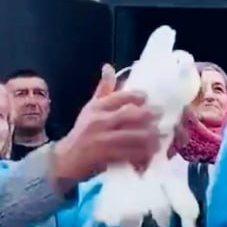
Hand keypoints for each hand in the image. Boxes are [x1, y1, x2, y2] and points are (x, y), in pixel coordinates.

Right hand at [52, 64, 160, 185]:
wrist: (66, 159)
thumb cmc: (82, 131)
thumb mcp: (90, 108)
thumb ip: (103, 89)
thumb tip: (108, 67)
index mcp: (97, 107)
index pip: (119, 96)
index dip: (137, 96)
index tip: (147, 98)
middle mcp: (99, 121)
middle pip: (130, 115)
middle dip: (149, 116)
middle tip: (161, 117)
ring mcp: (102, 140)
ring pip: (133, 136)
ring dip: (149, 138)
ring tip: (159, 139)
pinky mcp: (106, 157)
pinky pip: (129, 155)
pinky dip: (141, 156)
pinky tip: (149, 155)